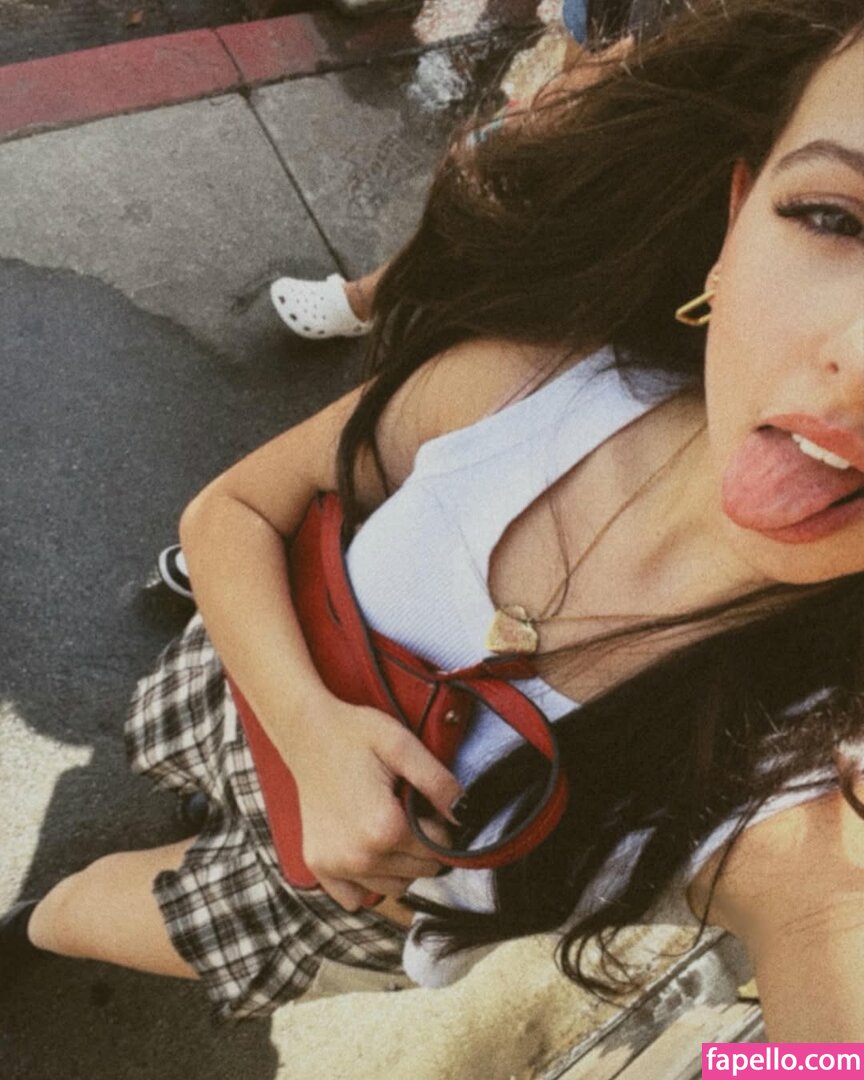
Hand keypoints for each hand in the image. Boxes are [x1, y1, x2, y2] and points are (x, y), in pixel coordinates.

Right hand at [287, 699, 462, 910]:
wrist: (307, 732)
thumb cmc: (355, 735)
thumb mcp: (402, 746)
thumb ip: (438, 782)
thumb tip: (464, 815)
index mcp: (384, 829)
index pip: (440, 849)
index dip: (441, 825)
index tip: (424, 803)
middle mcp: (359, 857)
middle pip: (420, 871)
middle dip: (423, 845)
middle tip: (406, 811)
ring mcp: (335, 866)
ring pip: (394, 888)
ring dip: (401, 866)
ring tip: (388, 828)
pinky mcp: (319, 866)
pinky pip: (355, 898)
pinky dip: (367, 882)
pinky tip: (366, 850)